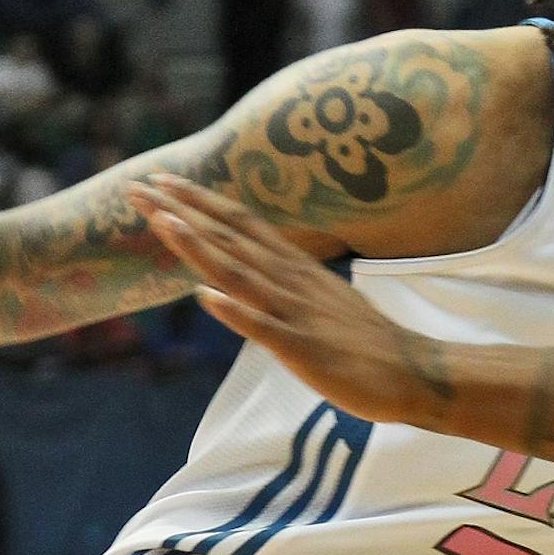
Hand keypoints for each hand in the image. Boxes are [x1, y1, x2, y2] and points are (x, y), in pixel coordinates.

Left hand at [129, 173, 447, 423]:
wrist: (415, 372)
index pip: (240, 225)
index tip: (161, 182)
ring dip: (200, 248)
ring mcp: (298, 314)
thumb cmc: (367, 341)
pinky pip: (264, 328)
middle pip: (230, 240)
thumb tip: (251, 275)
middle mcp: (292, 282)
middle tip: (137, 189)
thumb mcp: (322, 298)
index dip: (199, 202)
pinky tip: (204, 296)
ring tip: (163, 223)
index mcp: (295, 269)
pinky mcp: (305, 350)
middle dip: (182, 214)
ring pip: (241, 275)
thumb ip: (286, 282)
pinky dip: (234, 310)